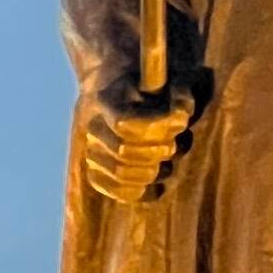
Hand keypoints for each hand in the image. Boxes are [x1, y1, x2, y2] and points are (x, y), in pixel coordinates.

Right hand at [80, 89, 198, 203]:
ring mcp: (92, 151)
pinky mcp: (99, 174)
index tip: (180, 120)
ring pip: (122, 174)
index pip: (124, 124)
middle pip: (124, 152)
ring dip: (155, 170)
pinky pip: (118, 192)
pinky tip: (158, 183)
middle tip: (174, 141)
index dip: (157, 127)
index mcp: (106, 97)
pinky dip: (143, 191)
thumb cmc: (155, 87)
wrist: (129, 94)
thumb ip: (179, 95)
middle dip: (158, 149)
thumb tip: (180, 115)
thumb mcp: (172, 80)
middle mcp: (93, 126)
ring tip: (168, 157)